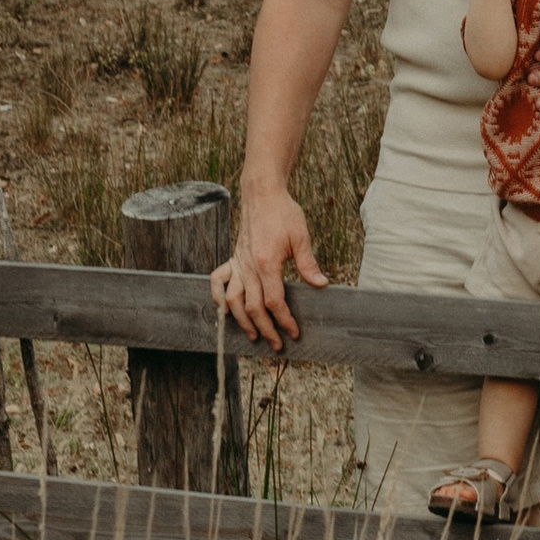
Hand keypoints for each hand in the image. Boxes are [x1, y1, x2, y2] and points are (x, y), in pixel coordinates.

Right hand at [213, 188, 326, 349]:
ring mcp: (238, 263)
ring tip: (253, 335)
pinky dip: (218, 298)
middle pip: (252, 307)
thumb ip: (308, 264)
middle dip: (266, 329)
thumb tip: (321, 285)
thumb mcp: (301, 237)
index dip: (284, 320)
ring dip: (242, 321)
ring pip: (233, 300)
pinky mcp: (233, 258)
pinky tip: (225, 310)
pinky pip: (218, 281)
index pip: (274, 301)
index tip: (294, 332)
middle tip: (277, 344)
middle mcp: (248, 266)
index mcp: (267, 263)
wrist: (262, 194)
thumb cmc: (283, 213)